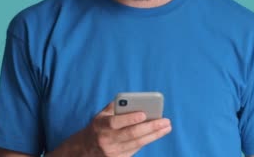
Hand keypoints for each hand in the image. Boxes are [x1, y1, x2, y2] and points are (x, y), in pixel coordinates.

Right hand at [47, 101, 171, 156]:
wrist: (87, 148)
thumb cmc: (100, 126)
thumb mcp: (102, 114)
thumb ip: (117, 106)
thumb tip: (137, 101)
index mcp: (100, 125)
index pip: (115, 122)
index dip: (129, 119)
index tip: (144, 114)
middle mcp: (106, 140)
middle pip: (131, 134)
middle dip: (150, 127)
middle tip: (166, 121)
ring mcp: (112, 152)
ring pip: (137, 143)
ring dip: (154, 135)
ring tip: (166, 127)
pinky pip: (136, 149)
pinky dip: (147, 140)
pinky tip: (156, 134)